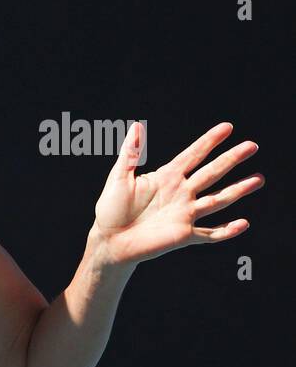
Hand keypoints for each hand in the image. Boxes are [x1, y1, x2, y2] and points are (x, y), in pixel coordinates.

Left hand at [91, 122, 262, 266]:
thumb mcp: (119, 178)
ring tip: (258, 179)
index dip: (209, 141)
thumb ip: (130, 154)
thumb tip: (135, 126)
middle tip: (251, 146)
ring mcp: (184, 214)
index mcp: (167, 177)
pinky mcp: (183, 235)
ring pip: (217, 200)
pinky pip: (209, 234)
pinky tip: (242, 224)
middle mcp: (181, 193)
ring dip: (237, 190)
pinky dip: (226, 231)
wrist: (109, 240)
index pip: (193, 155)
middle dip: (231, 159)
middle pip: (211, 173)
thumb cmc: (111, 209)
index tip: (227, 127)